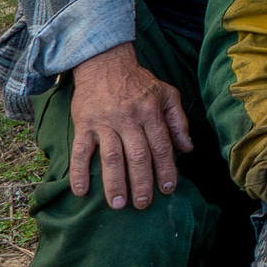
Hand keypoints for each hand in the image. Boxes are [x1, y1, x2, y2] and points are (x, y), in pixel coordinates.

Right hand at [64, 43, 191, 209]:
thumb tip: (187, 149)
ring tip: (118, 204)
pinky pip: (81, 150)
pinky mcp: (84, 124)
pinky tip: (81, 191)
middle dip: (142, 182)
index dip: (166, 169)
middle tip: (143, 204)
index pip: (161, 146)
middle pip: (137, 155)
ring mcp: (105, 122)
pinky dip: (79, 172)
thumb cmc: (138, 81)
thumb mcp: (165, 93)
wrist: (105, 61)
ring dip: (114, 182)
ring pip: (111, 156)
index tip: (168, 190)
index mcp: (150, 111)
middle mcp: (129, 118)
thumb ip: (178, 121)